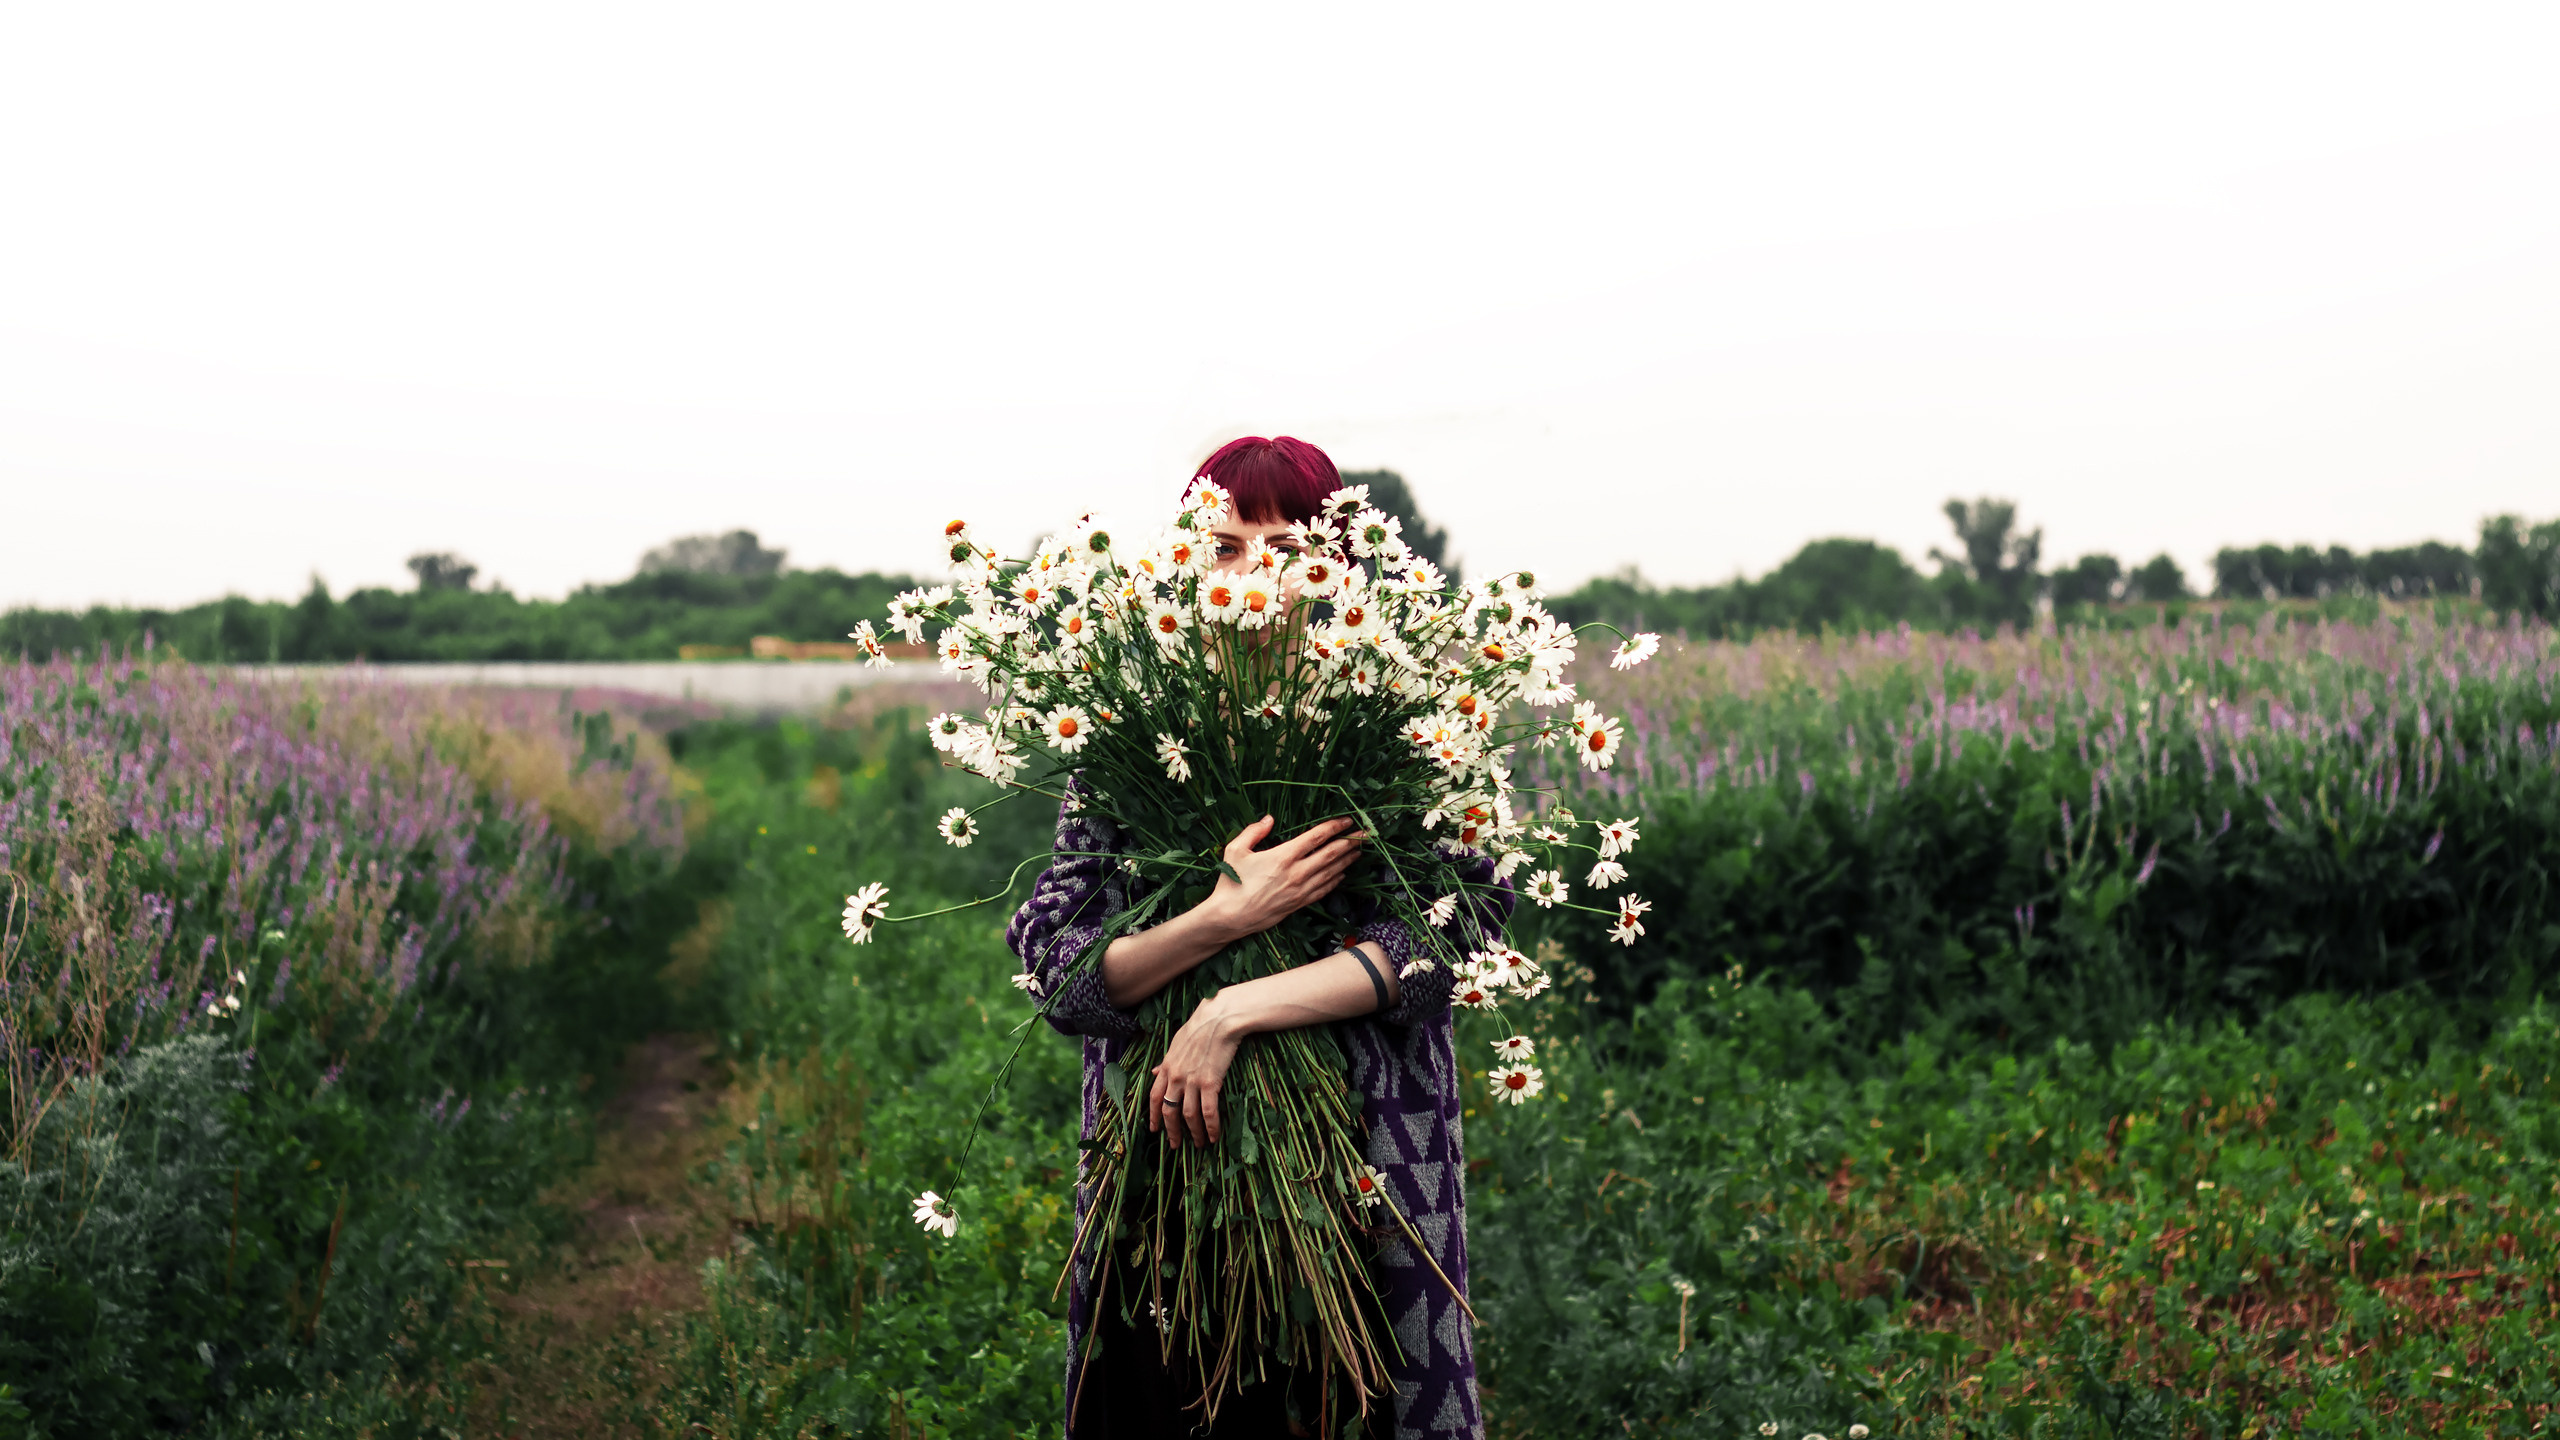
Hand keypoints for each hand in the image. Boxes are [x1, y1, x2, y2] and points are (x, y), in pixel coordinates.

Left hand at [1147, 994, 1243, 1147]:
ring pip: (1188, 1115)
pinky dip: (1211, 1127)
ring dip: (1193, 1133)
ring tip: (1199, 1144)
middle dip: (1172, 1131)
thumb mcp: (1176, 1043)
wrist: (1219, 1018)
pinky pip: (1208, 1112)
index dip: (1153, 1115)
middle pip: (1168, 1111)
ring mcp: (1191, 1081)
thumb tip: (1154, 1072)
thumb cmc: (1200, 1026)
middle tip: (1175, 1145)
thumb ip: (1166, 1061)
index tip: (1154, 1129)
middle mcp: (1175, 1077)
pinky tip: (1214, 1136)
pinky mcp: (1210, 1083)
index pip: (1154, 1097)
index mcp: (1167, 1067)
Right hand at [1201, 815, 1365, 939]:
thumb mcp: (1236, 850)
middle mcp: (1296, 873)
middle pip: (1331, 854)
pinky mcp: (1299, 904)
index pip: (1316, 837)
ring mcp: (1300, 890)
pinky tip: (1342, 874)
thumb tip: (1269, 819)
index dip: (1334, 827)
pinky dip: (1335, 880)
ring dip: (1347, 860)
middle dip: (1350, 842)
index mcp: (1283, 856)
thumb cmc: (1231, 882)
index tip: (1348, 821)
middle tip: (1366, 834)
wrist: (1230, 917)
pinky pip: (1323, 890)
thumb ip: (1254, 831)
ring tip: (1359, 851)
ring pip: (1331, 872)